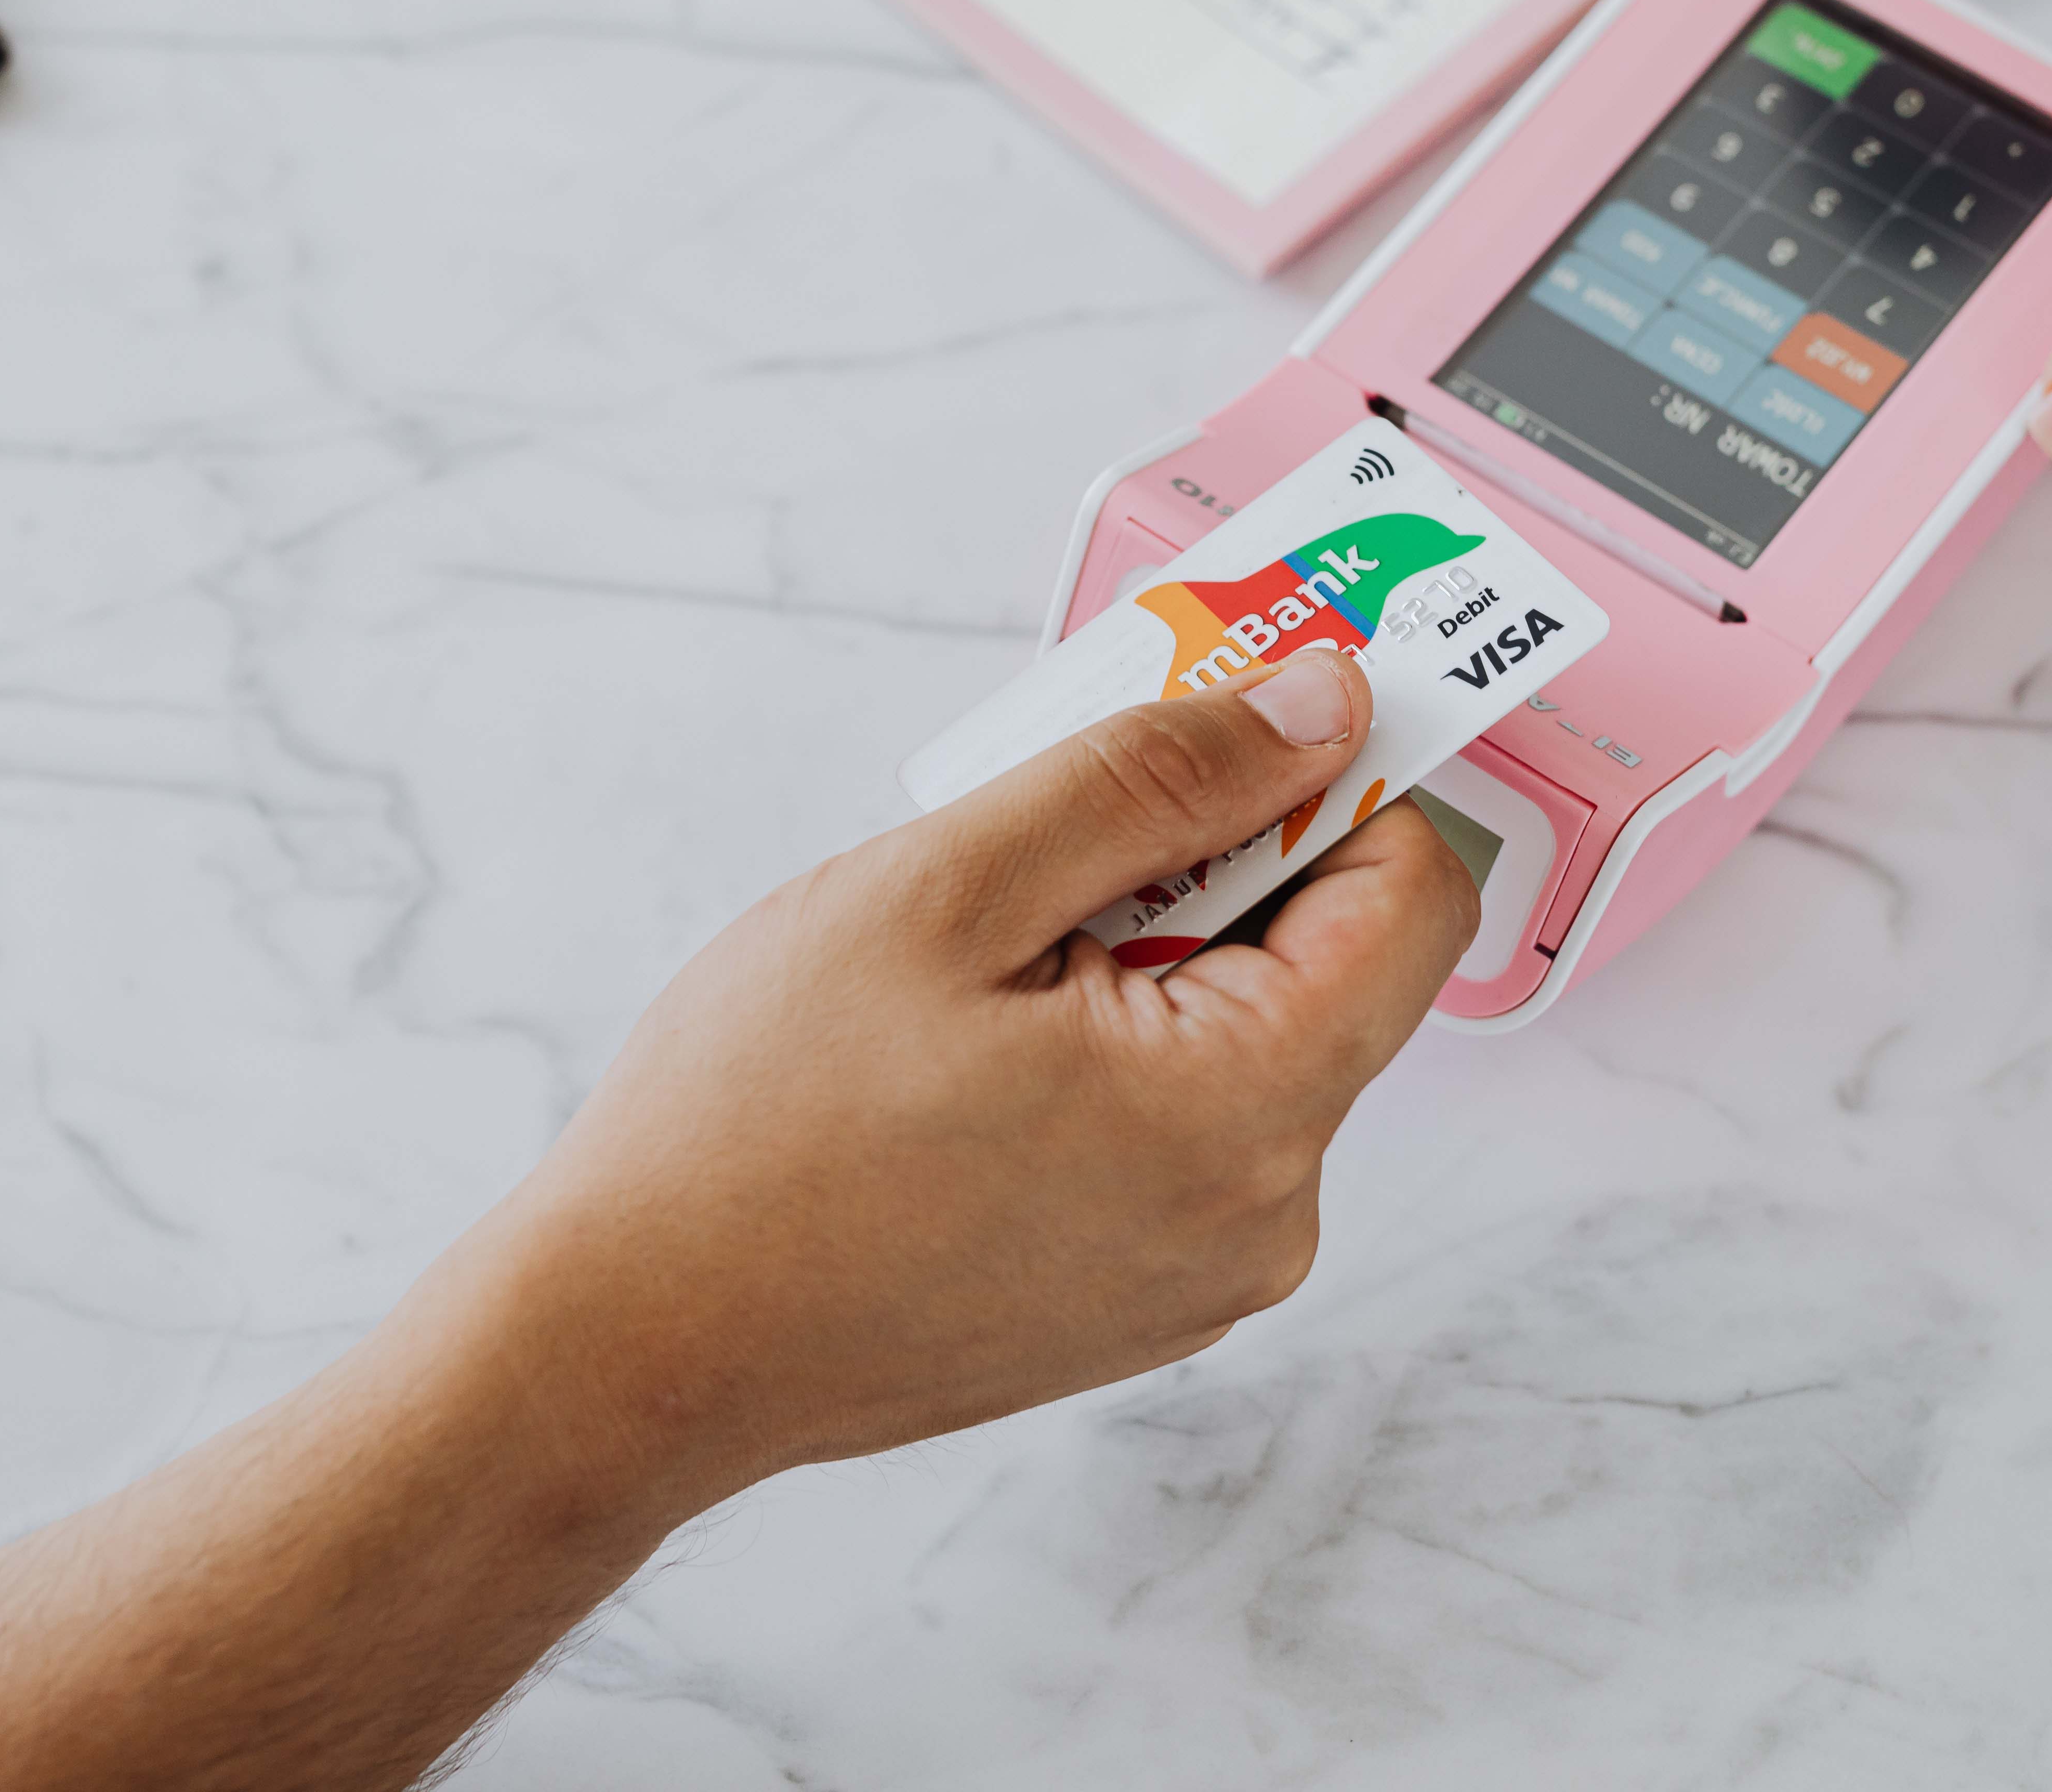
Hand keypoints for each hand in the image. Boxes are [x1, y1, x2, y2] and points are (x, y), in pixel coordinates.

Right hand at [465, 640, 1480, 1502]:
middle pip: (1329, 965)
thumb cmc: (756, 1127)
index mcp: (1246, 1113)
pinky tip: (976, 1051)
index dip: (1335, 780)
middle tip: (1036, 845)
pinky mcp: (1141, 1300)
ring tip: (978, 968)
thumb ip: (1158, 780)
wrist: (636, 1342)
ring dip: (1145, 956)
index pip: (1415, 897)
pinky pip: (1188, 1124)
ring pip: (1248, 1039)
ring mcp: (1204, 1274)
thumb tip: (1319, 709)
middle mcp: (1262, 1216)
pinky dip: (1116, 1048)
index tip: (1221, 719)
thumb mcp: (952, 887)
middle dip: (1209, 864)